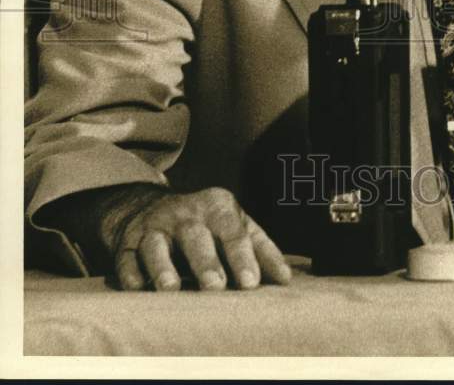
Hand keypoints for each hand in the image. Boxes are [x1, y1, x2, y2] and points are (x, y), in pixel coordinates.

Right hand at [106, 185, 291, 290]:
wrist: (151, 208)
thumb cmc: (207, 225)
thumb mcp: (236, 226)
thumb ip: (261, 249)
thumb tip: (286, 278)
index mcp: (217, 206)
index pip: (233, 230)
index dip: (242, 256)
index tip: (250, 282)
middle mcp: (185, 214)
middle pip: (196, 236)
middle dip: (206, 262)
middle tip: (216, 287)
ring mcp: (154, 227)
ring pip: (156, 245)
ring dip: (163, 266)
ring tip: (171, 288)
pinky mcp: (127, 244)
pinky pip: (126, 257)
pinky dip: (130, 273)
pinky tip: (136, 287)